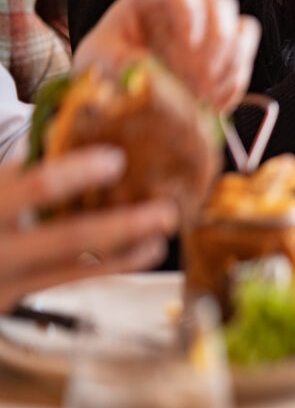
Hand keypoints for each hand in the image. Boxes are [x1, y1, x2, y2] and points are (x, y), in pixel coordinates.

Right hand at [0, 147, 178, 311]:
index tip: (116, 161)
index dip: (74, 174)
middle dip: (121, 225)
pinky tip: (148, 249)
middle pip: (65, 237)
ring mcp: (7, 275)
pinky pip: (73, 279)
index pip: (32, 186)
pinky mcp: (15, 296)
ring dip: (127, 244)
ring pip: (75, 263)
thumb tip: (78, 111)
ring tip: (165, 224)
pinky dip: (116, 264)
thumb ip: (23, 165)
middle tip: (165, 210)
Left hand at [73, 0, 260, 112]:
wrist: (120, 89)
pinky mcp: (226, 57)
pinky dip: (233, 85)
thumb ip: (119, 61)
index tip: (188, 44)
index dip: (189, 12)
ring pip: (243, 31)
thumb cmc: (104, 63)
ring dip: (230, 65)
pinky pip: (244, 63)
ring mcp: (211, 31)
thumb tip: (147, 72)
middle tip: (202, 78)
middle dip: (218, 42)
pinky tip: (211, 104)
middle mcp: (187, 8)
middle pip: (221, 4)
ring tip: (205, 96)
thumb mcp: (97, 60)